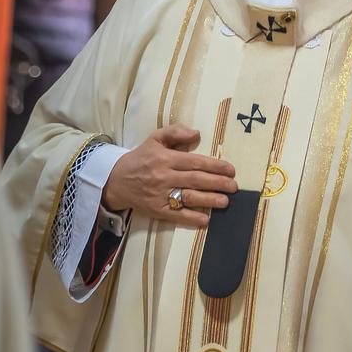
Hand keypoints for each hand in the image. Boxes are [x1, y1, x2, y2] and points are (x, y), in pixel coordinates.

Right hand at [102, 124, 236, 228]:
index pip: (194, 162)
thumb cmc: (141, 158)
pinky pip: (176, 215)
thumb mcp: (154, 139)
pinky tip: (205, 219)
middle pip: (195, 180)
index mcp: (165, 158)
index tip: (230, 170)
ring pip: (188, 197)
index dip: (214, 166)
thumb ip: (175, 132)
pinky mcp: (156, 210)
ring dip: (208, 200)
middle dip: (217, 183)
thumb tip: (196, 133)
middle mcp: (163, 176)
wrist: (117, 180)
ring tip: (225, 201)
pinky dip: (191, 218)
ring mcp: (160, 195)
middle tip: (234, 186)